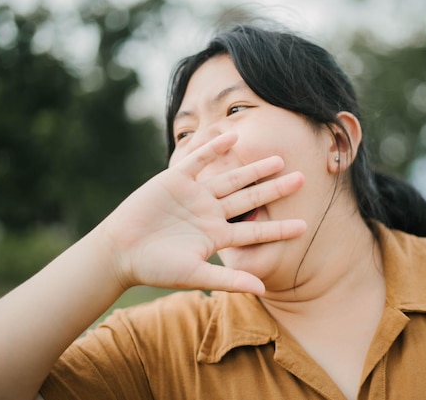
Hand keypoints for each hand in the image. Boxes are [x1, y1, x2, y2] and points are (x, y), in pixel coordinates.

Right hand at [97, 133, 305, 294]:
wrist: (121, 251)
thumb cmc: (156, 267)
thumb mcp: (195, 275)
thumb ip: (229, 280)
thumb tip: (263, 290)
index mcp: (216, 236)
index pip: (254, 231)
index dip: (278, 228)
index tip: (305, 226)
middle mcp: (210, 212)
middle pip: (249, 198)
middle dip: (274, 189)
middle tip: (302, 179)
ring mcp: (194, 195)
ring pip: (230, 178)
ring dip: (253, 168)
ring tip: (278, 159)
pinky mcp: (175, 179)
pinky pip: (198, 160)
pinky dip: (214, 148)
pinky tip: (233, 136)